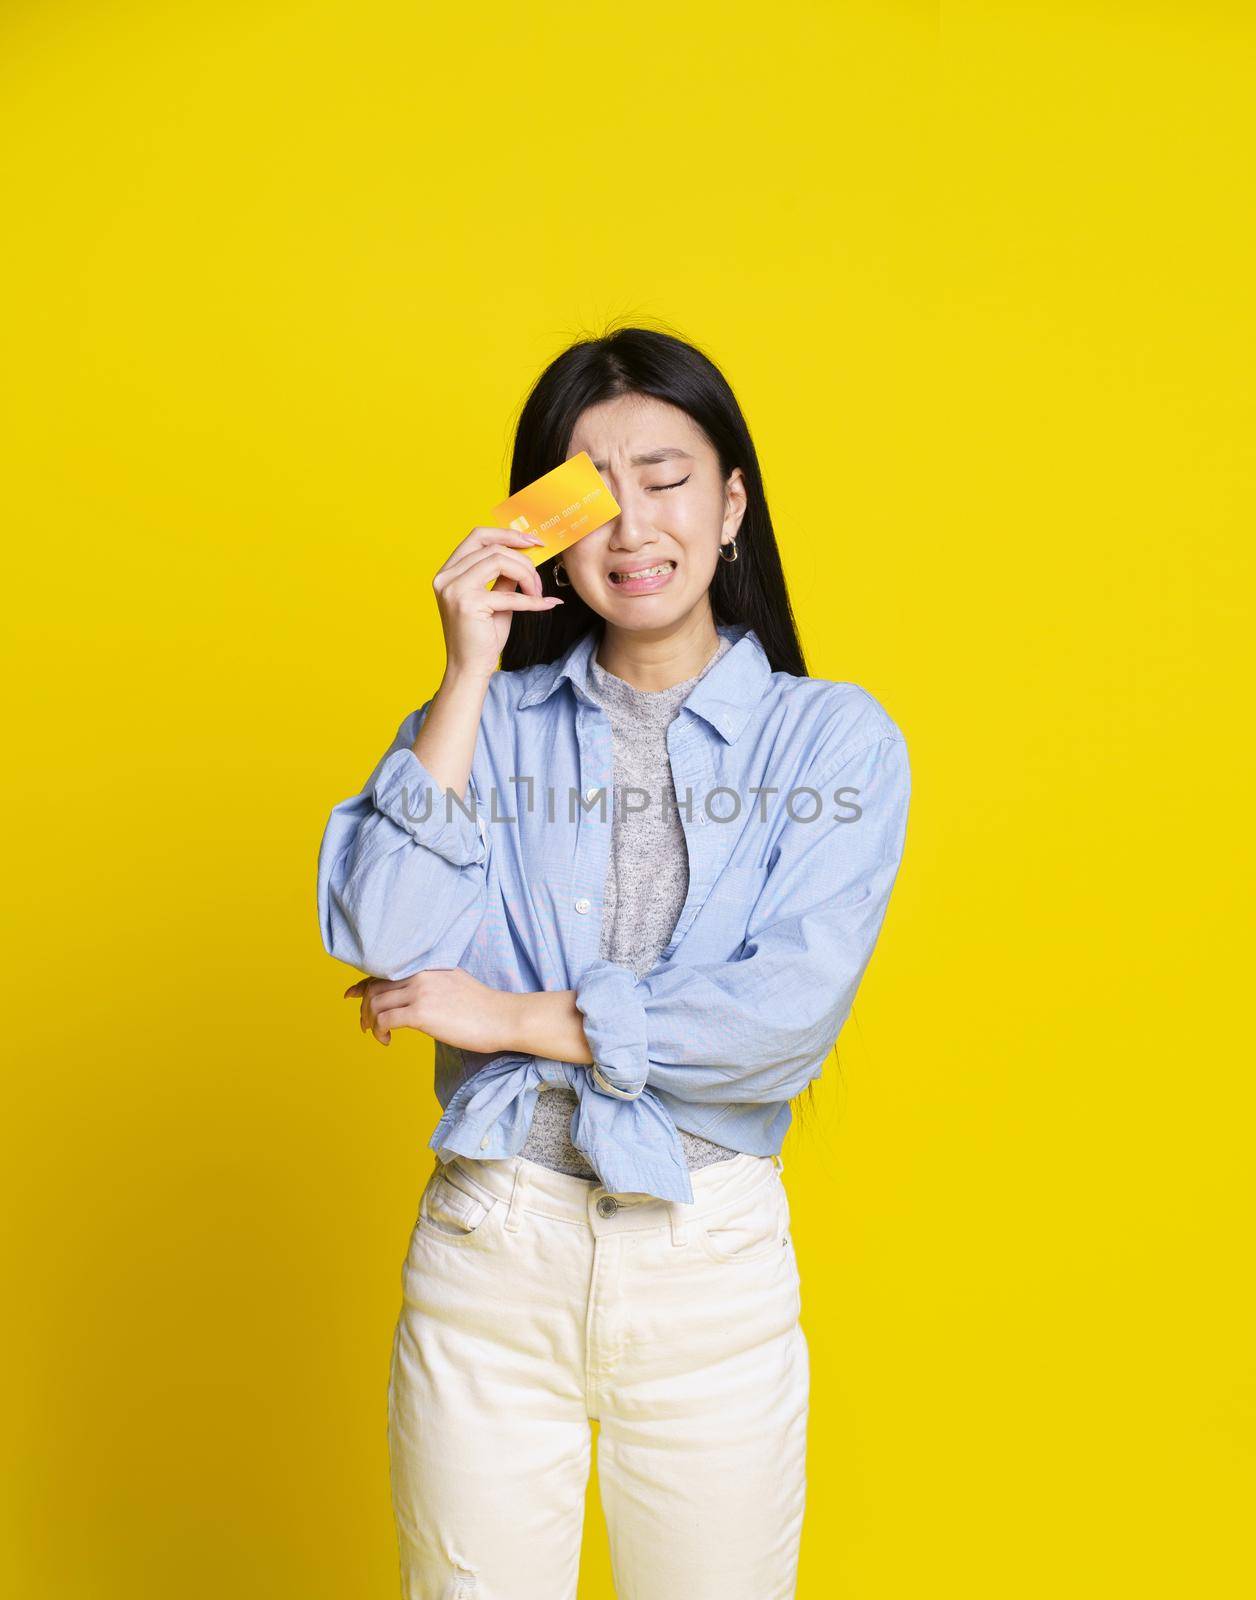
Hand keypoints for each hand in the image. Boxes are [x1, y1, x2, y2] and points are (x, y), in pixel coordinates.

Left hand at [344, 969, 523, 1052]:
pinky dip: (379, 1031)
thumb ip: (432, 986)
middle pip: (375, 987)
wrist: (503, 1018)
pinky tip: (387, 1041)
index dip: (363, 984)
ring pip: (375, 1003)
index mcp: (427, 967)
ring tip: (378, 1035)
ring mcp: (420, 992)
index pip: (385, 971)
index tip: (351, 995)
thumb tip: (414, 1000)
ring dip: (370, 1021)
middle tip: (364, 1025)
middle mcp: (420, 975)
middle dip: (363, 1007)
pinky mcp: (421, 1013)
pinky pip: (385, 1019)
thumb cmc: (484, 1008)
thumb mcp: (455, 985)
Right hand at [433, 524, 563, 682]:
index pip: (477, 536)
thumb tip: (526, 553)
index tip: (533, 541)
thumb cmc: (482, 636)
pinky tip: (545, 604)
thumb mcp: (495, 598)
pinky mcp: (467, 604)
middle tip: (539, 579)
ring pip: (500, 561)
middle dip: (523, 559)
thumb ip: (504, 575)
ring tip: (537, 593)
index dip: (507, 534)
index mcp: (449, 571)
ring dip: (527, 576)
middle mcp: (446, 576)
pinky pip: (508, 593)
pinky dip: (531, 599)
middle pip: (492, 547)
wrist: (470, 668)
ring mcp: (454, 589)